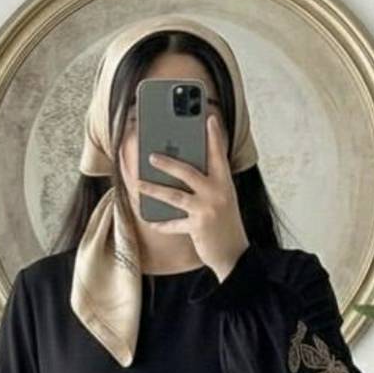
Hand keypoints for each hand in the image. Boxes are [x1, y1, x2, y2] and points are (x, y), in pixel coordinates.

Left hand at [135, 113, 249, 280]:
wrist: (235, 254)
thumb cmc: (225, 223)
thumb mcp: (223, 198)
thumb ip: (210, 182)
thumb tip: (184, 170)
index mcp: (224, 182)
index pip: (219, 154)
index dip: (214, 136)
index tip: (209, 118)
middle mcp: (217, 193)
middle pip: (188, 172)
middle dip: (167, 163)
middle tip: (150, 155)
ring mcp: (207, 210)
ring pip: (175, 196)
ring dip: (154, 189)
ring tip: (139, 184)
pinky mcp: (198, 227)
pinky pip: (174, 224)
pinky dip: (161, 223)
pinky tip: (149, 220)